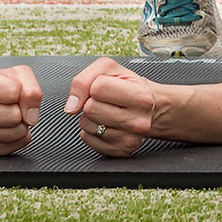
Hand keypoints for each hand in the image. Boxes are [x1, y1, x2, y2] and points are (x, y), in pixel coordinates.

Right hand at [0, 65, 43, 155]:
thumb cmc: (0, 86)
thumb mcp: (18, 75)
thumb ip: (31, 90)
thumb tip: (31, 116)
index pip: (13, 92)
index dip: (18, 90)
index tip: (9, 90)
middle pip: (15, 116)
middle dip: (20, 109)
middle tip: (10, 105)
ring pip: (16, 133)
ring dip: (20, 124)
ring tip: (8, 115)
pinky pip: (14, 146)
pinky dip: (17, 138)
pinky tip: (7, 127)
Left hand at [63, 56, 180, 158]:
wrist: (150, 107)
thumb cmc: (127, 85)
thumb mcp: (108, 69)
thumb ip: (83, 79)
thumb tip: (71, 107)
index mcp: (141, 96)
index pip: (97, 88)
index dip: (96, 85)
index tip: (109, 87)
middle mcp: (138, 121)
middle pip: (90, 108)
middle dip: (92, 101)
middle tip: (108, 101)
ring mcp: (130, 139)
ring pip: (86, 125)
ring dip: (91, 116)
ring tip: (108, 112)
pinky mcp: (120, 151)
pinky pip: (87, 139)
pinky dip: (91, 130)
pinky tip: (106, 125)